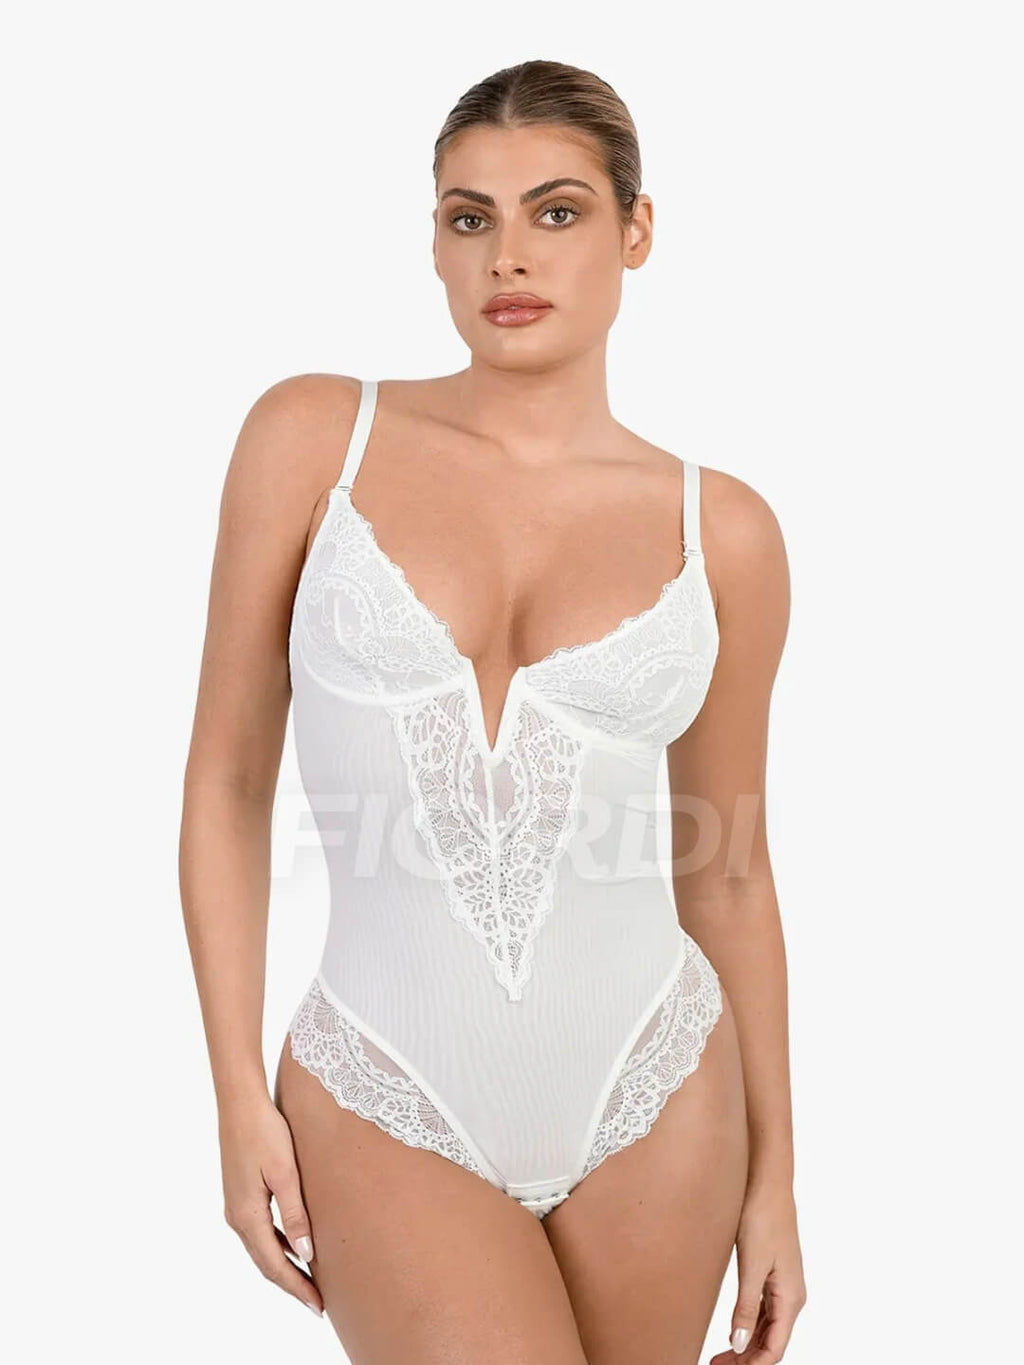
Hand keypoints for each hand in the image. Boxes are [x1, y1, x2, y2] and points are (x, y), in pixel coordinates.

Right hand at [218, 1093, 323, 1317]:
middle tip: (317, 1304)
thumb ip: (296, 1215)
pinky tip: (295, 1246)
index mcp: (247, 1216)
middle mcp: (237, 1217)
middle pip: (266, 1262)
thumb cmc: (265, 1131)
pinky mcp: (241, 1194)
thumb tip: (306, 1256)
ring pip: (262, 1248)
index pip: (274, 1265)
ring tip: (310, 1282)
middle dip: (291, 1284)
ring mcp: (236, 1206)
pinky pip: (260, 1231)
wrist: (240, 1103)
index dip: (296, 1288)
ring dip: (285, 1266)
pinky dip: (278, 1245)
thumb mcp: (286, 1174)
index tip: (317, 1306)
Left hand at [708, 1182, 805, 1363]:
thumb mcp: (751, 1265)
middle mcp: (791, 1296)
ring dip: (747, 1345)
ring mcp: (783, 1285)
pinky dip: (750, 1327)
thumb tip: (740, 1344)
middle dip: (747, 1359)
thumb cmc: (762, 1218)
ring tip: (720, 1356)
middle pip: (771, 1342)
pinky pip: (764, 1312)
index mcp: (791, 1298)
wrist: (767, 1183)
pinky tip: (734, 1332)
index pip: (775, 1348)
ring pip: (768, 1329)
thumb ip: (746, 1307)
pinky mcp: (773, 1274)